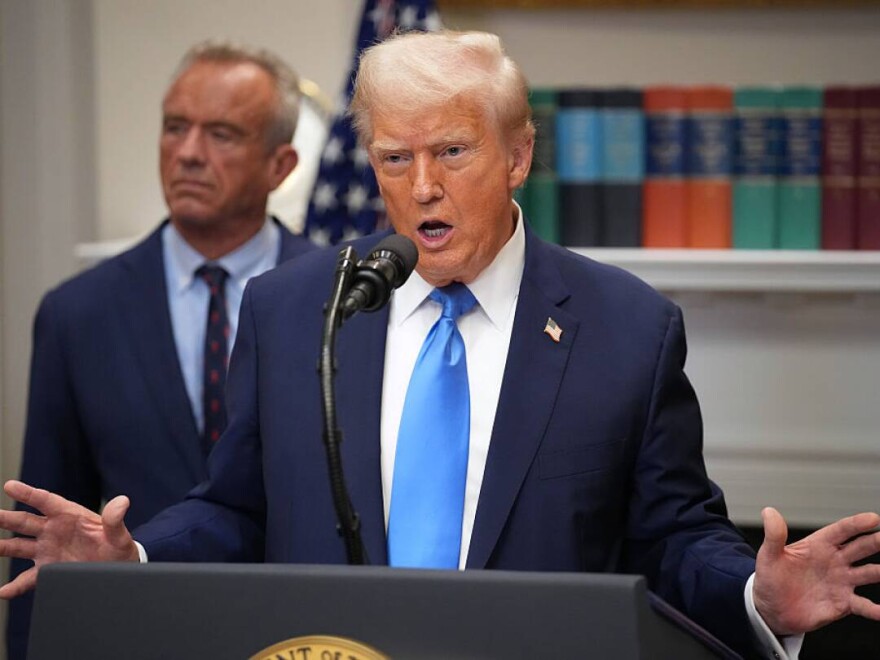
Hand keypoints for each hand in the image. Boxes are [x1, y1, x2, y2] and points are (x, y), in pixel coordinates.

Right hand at [0, 480, 138, 598]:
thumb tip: (122, 502)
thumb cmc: (118, 547)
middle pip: (24, 522)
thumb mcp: (118, 534)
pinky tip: (2, 591)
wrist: (119, 568)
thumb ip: (115, 519)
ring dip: (1, 547)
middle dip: (4, 518)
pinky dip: (13, 586)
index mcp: (69, 515)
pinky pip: (26, 578)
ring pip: (17, 546)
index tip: (9, 486)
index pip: (45, 501)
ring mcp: (48, 549)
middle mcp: (54, 530)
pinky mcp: (47, 569)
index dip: (28, 493)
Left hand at [753, 506, 879, 634]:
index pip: (841, 531)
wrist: (771, 609)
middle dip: (876, 542)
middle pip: (861, 548)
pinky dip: (875, 609)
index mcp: (819, 545)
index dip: (857, 524)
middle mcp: (835, 561)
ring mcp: (841, 582)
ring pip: (869, 573)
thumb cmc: (771, 579)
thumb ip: (774, 535)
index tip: (873, 518)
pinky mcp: (843, 603)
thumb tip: (769, 512)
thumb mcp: (769, 556)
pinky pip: (863, 605)